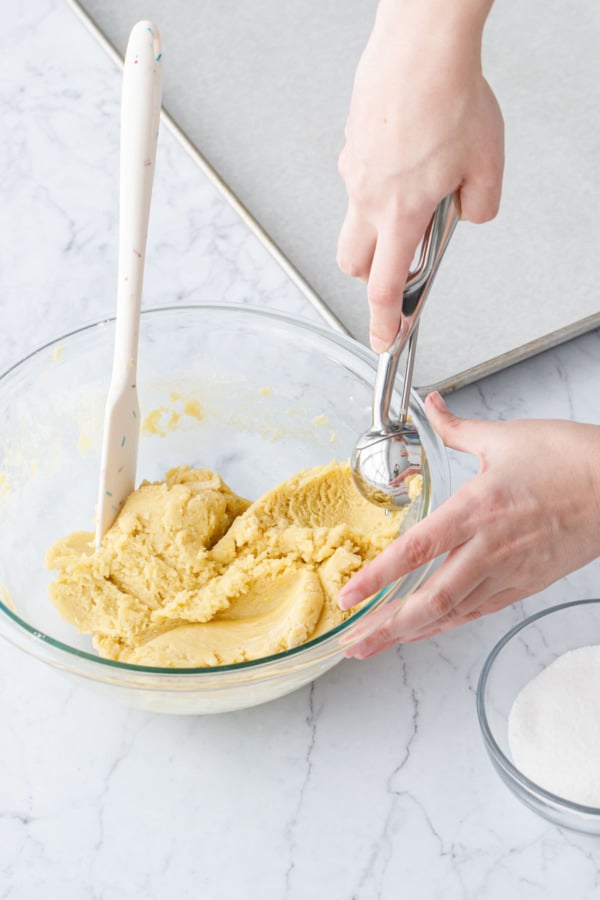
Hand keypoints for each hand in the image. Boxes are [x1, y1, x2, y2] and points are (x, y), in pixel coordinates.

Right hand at [337, 0, 503, 351]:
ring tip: (415, 194)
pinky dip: (379, 185)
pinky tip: (407, 156)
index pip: (384, 285)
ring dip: (377, 227)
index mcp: (401, 213)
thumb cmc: (449, 98)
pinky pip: (359, 180)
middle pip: (352, 263)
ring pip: (354, 221)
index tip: (384, 339)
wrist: (420, 46)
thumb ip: (480, 206)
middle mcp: (368, 198)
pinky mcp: (350, 146)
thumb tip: (469, 217)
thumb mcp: (487, 163)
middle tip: (398, 266)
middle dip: (370, 275)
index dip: (383, 321)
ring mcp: (353, 171)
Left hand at [339, 392, 599, 656]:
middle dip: (384, 626)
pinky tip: (425, 630)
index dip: (379, 577)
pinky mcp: (524, 585)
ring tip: (375, 645)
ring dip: (409, 632)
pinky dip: (445, 624)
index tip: (349, 595)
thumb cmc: (572, 462)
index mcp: (477, 510)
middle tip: (351, 642)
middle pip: (429, 599)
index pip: (416, 550)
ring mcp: (508, 572)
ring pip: (451, 614)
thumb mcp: (506, 437)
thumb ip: (458, 428)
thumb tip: (434, 407)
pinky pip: (477, 612)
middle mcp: (488, 549)